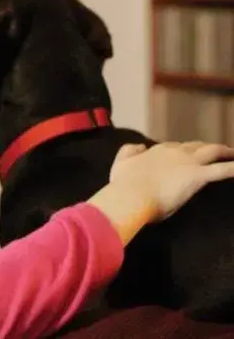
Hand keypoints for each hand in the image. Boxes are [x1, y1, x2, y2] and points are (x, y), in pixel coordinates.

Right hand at [109, 141, 233, 220]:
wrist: (131, 196)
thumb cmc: (124, 184)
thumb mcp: (120, 163)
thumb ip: (129, 151)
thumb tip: (139, 146)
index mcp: (156, 150)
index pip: (174, 147)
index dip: (183, 150)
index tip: (187, 154)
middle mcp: (174, 152)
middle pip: (195, 146)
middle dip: (206, 148)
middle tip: (216, 152)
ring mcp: (187, 162)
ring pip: (212, 151)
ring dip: (225, 151)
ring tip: (232, 153)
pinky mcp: (197, 176)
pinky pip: (222, 170)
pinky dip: (233, 168)